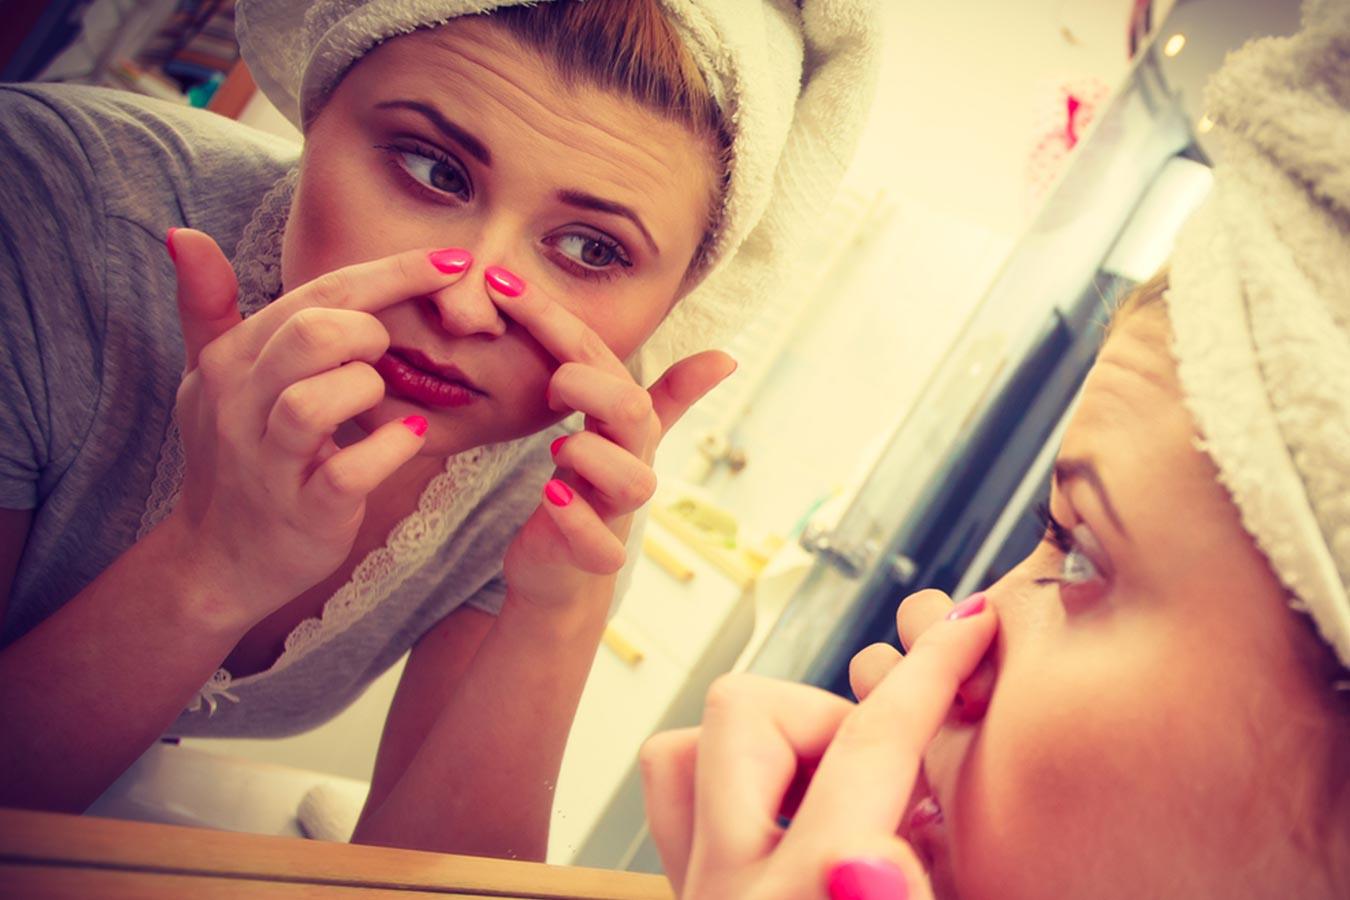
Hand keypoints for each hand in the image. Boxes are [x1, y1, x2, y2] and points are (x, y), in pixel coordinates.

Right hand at [162, 229, 471, 626]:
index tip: (453, 260)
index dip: (392, 272)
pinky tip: (410, 436)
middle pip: (310, 335)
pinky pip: (346, 471)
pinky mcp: (304, 512)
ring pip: (315, 402)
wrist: (219, 559)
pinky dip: (388, 449)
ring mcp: (269, 463)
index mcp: (232, 361)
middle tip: (383, 352)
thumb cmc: (233, 455)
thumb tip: (184, 233)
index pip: (317, 295)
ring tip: (381, 395)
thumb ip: (208, 304)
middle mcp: (241, 407)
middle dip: (369, 331)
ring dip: (368, 388)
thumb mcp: (211, 377)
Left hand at [491, 279, 735, 609]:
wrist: (563, 569)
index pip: (602, 358)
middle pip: (636, 414)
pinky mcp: (594, 557)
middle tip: (552, 384)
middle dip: (592, 387)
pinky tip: (553, 495)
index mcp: (628, 423)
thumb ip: (644, 385)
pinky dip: (579, 520)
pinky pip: (601, 546)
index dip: (557, 322)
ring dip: (592, 455)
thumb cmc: (585, 489)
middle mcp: (631, 461)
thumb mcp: (612, 432)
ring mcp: (616, 512)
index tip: (503, 287)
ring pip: (633, 483)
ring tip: (559, 449)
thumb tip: (726, 355)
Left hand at [640, 595, 996, 898]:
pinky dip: (744, 783)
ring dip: (780, 743)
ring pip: (689, 744)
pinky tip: (806, 824)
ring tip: (848, 802)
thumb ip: (895, 896)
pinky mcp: (682, 894)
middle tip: (901, 780)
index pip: (867, 751)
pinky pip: (682, 797)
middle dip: (836, 712)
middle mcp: (724, 887)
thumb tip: (880, 848)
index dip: (930, 674)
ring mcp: (692, 888)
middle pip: (744, 709)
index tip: (969, 625)